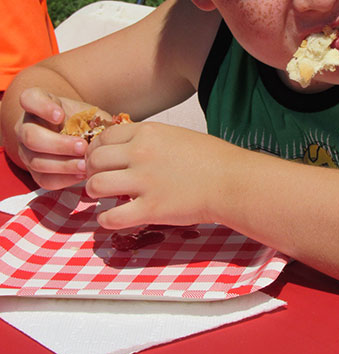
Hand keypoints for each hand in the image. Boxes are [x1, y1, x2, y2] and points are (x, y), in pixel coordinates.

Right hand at [15, 87, 103, 188]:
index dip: (42, 107)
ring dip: (63, 165)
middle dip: (58, 144)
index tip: (60, 115)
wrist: (74, 135)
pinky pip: (43, 179)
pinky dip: (63, 179)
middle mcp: (26, 126)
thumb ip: (95, 119)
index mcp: (37, 104)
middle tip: (82, 147)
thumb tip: (113, 132)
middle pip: (31, 136)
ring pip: (36, 161)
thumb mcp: (88, 113)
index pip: (29, 99)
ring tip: (85, 166)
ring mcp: (26, 150)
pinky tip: (81, 175)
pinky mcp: (34, 171)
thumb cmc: (82, 120)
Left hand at [85, 121, 224, 228]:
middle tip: (97, 179)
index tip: (99, 160)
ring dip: (94, 193)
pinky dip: (106, 220)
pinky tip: (112, 218)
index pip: (104, 137)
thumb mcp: (176, 136)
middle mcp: (140, 154)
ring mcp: (144, 182)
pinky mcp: (151, 209)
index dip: (96, 150)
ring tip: (102, 197)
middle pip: (94, 160)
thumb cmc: (212, 159)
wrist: (232, 182)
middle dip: (91, 170)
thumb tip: (127, 149)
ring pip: (96, 186)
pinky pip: (112, 217)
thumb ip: (150, 141)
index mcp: (147, 133)